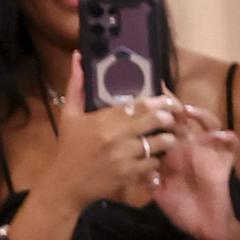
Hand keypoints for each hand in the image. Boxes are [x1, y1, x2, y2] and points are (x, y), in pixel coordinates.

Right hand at [52, 88, 179, 212]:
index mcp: (103, 120)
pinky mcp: (128, 175)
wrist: (67, 183)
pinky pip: (152, 165)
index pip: (138, 106)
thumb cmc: (69, 147)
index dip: (158, 101)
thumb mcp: (69, 114)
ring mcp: (124, 158)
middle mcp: (116, 138)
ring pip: (157, 145)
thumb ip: (76, 86)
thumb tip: (77, 56)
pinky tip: (156, 156)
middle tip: (172, 117)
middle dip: (168, 118)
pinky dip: (156, 160)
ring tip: (169, 136)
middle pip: (153, 122)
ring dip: (167, 140)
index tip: (167, 99)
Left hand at [153, 102, 239, 239]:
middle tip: (166, 97)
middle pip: (183, 118)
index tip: (144, 100)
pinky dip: (229, 139)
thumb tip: (135, 165)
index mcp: (171, 152)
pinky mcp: (222, 163)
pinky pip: (230, 147)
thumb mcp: (159, 192)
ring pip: (208, 124)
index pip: (163, 125)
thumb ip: (148, 178)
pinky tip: (222, 137)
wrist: (204, 228)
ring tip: (189, 112)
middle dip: (175, 105)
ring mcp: (207, 153)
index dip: (155, 112)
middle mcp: (189, 147)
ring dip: (200, 115)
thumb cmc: (182, 210)